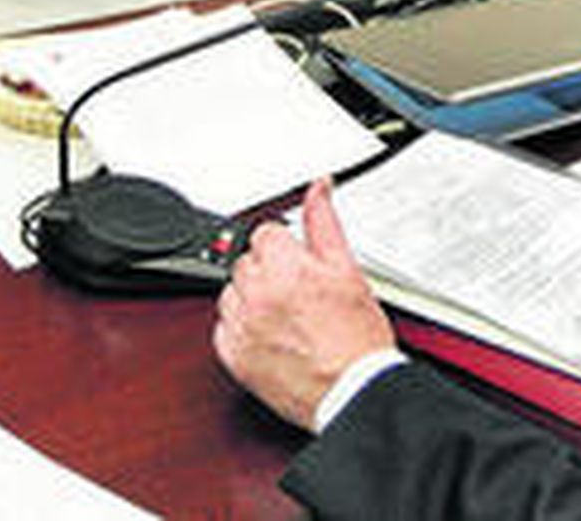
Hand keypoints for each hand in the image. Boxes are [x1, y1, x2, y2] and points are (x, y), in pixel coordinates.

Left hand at [212, 177, 394, 431]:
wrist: (352, 391)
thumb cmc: (356, 339)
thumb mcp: (348, 269)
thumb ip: (324, 222)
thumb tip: (318, 188)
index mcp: (284, 267)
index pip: (265, 233)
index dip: (287, 248)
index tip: (300, 264)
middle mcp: (257, 294)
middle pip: (247, 261)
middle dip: (270, 271)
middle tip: (299, 293)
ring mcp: (242, 327)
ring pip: (232, 292)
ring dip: (252, 298)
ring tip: (286, 315)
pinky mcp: (233, 357)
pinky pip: (224, 328)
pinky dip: (242, 329)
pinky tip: (271, 335)